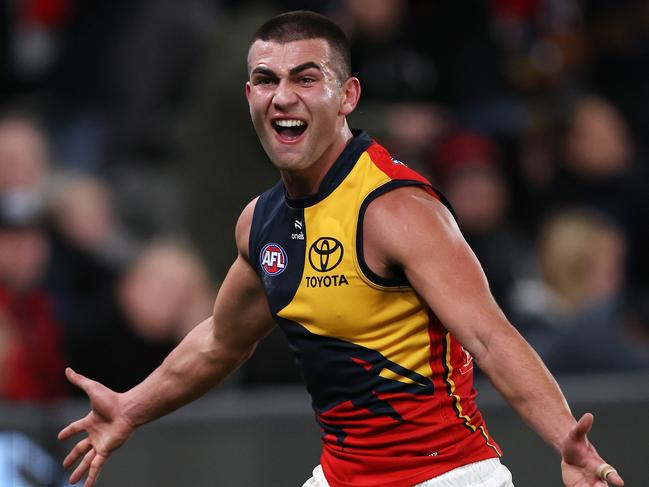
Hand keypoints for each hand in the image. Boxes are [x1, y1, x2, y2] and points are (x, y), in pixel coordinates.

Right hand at [58, 368, 135, 485]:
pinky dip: (91, 477)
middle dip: (72, 457)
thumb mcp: (92, 388)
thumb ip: (80, 380)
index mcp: (91, 420)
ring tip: (71, 481)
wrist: (128, 409)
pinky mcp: (106, 450)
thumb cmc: (112, 398)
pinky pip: (96, 466)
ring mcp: (101, 443)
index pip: (76, 428)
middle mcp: (95, 433)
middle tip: (64, 465)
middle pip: (80, 448)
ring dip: (78, 471)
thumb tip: (68, 369)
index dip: (68, 432)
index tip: (60, 436)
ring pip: (86, 460)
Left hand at [560, 413, 623, 486]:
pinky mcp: (577, 486)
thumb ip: (582, 426)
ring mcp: (587, 483)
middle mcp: (595, 477)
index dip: (614, 477)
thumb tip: (588, 415)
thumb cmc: (575, 442)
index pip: (609, 472)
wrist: (568, 452)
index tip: (619, 482)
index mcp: (598, 465)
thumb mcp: (575, 433)